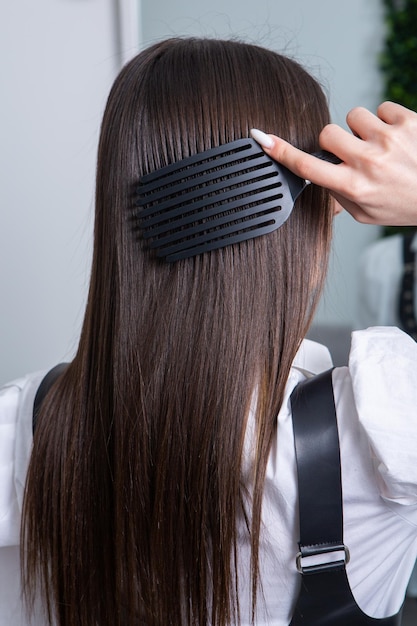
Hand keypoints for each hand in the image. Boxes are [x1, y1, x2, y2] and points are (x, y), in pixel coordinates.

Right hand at [251, 102, 416, 225]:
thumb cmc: (404, 205)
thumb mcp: (367, 214)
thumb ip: (339, 198)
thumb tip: (320, 183)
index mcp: (354, 186)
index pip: (308, 167)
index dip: (282, 152)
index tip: (262, 138)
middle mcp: (368, 161)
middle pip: (327, 132)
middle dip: (335, 141)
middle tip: (352, 154)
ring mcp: (388, 139)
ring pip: (353, 116)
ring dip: (362, 129)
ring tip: (381, 146)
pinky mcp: (407, 120)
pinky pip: (381, 107)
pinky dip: (386, 120)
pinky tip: (397, 138)